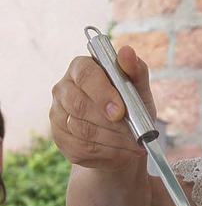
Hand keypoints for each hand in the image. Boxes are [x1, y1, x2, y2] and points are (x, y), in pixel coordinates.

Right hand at [49, 46, 154, 169]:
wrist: (126, 136)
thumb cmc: (132, 105)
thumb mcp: (139, 88)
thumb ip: (135, 70)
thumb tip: (127, 52)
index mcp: (81, 68)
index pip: (85, 74)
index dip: (102, 93)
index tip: (120, 111)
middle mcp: (63, 89)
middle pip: (79, 105)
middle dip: (110, 123)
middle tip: (134, 135)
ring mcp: (58, 115)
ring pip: (81, 130)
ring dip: (113, 140)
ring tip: (136, 146)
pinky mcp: (61, 139)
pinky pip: (81, 149)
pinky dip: (108, 153)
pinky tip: (125, 153)